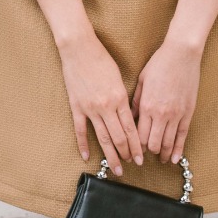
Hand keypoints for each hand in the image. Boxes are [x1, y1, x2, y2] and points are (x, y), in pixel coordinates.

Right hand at [56, 29, 143, 175]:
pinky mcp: (77, 106)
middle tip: (131, 165)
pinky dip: (84, 144)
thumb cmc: (101, 59)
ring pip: (102, 137)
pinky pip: (81, 130)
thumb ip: (124, 98)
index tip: (141, 157)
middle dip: (126, 153)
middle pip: (118, 137)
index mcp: (120, 98)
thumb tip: (129, 115)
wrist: (79, 49)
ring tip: (115, 168)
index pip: (131, 129)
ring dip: (110, 155)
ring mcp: (90, 108)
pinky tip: (87, 156)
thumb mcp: (119, 78)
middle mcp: (106, 106)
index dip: (137, 145)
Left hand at [132, 35, 202, 162]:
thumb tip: (130, 118)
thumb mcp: (141, 81)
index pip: (138, 135)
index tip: (132, 150)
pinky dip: (178, 150)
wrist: (181, 54)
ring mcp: (176, 114)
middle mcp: (161, 113)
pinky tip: (174, 158)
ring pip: (167, 143)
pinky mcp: (188, 113)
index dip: (134, 147)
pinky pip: (182, 136)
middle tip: (145, 155)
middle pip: (152, 143)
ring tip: (160, 159)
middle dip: (147, 152)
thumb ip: (135, 102)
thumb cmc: (159, 64)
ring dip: (162, 154)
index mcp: (146, 106)